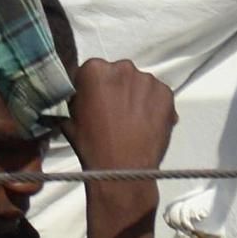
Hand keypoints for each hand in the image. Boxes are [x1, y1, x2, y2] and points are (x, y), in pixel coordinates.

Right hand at [60, 58, 176, 172]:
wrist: (122, 168)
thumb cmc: (94, 144)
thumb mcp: (70, 115)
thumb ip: (77, 96)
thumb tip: (82, 95)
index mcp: (94, 69)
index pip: (93, 69)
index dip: (94, 85)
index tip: (95, 98)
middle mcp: (122, 68)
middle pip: (119, 73)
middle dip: (117, 88)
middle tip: (114, 110)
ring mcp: (147, 81)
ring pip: (140, 83)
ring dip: (136, 96)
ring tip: (132, 119)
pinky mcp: (166, 95)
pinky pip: (159, 94)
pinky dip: (154, 105)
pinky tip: (146, 122)